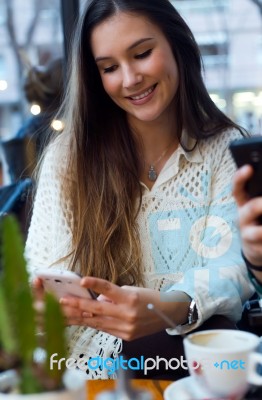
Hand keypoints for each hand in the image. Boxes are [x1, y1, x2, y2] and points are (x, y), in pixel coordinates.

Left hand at [59, 277, 189, 339]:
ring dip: (80, 317)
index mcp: (131, 299)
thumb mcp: (133, 290)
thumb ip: (113, 297)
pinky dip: (94, 323)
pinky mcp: (126, 336)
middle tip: (62, 301)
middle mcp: (128, 315)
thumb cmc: (150, 298)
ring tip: (65, 312)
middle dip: (78, 305)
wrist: (169, 314)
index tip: (83, 280)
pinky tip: (81, 319)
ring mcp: (126, 328)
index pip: (110, 290)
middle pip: (98, 310)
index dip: (96, 284)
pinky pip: (105, 329)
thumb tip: (96, 302)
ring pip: (98, 322)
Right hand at [233, 165, 261, 267]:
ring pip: (258, 233)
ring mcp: (248, 235)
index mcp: (243, 204)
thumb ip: (259, 194)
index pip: (238, 189)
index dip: (240, 178)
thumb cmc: (259, 220)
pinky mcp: (256, 249)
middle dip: (261, 205)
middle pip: (250, 209)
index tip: (249, 168)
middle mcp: (243, 218)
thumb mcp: (256, 208)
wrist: (254, 248)